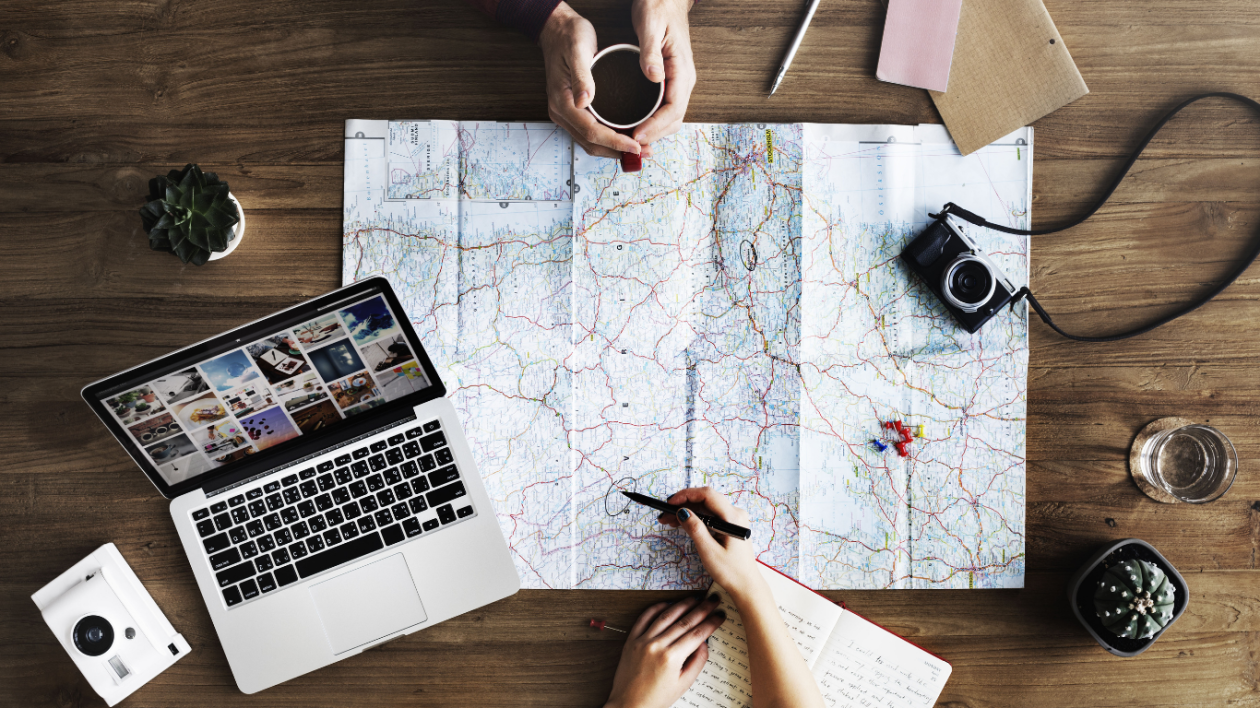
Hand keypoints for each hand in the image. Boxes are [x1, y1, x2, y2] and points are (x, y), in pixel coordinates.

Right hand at [539, 2, 641, 158]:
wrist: (556, 29)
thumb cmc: (568, 37)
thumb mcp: (578, 51)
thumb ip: (582, 77)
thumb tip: (585, 101)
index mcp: (562, 102)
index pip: (591, 131)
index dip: (615, 142)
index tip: (637, 145)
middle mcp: (562, 112)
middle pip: (591, 143)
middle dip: (618, 151)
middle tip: (646, 152)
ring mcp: (566, 113)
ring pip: (591, 142)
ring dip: (615, 149)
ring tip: (640, 149)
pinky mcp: (573, 111)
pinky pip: (590, 133)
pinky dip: (608, 140)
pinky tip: (625, 137)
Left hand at [604, 595, 725, 707]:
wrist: (629, 705)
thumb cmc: (656, 699)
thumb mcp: (683, 684)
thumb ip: (697, 661)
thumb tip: (704, 642)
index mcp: (671, 658)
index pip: (697, 634)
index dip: (711, 622)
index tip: (720, 615)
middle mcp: (657, 646)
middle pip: (685, 621)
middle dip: (702, 609)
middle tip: (713, 600)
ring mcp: (643, 640)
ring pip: (666, 615)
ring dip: (682, 604)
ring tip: (695, 599)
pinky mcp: (632, 639)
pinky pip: (645, 617)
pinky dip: (657, 608)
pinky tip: (668, 603)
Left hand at [629, 0, 695, 144]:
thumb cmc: (659, 6)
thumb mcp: (651, 25)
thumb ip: (651, 52)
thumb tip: (654, 77)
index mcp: (682, 70)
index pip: (674, 109)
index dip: (656, 126)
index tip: (637, 135)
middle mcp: (684, 80)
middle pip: (673, 120)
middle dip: (654, 135)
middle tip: (629, 144)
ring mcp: (678, 81)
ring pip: (669, 117)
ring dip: (653, 132)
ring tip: (631, 140)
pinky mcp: (669, 80)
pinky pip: (664, 108)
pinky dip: (652, 121)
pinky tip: (635, 124)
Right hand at [658, 487, 760, 599]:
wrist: (746, 585)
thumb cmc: (730, 572)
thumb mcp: (709, 551)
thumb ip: (695, 529)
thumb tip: (682, 512)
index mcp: (733, 518)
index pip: (707, 495)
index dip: (686, 495)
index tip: (669, 503)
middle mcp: (735, 514)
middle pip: (705, 500)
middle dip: (683, 504)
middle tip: (664, 514)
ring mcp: (733, 519)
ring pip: (706, 507)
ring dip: (687, 511)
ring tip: (668, 520)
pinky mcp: (730, 525)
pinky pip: (711, 515)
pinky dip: (696, 518)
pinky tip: (682, 523)